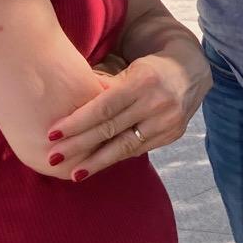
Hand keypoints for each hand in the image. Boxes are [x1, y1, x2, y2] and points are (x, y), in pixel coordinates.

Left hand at [44, 49, 208, 181]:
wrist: (191, 72)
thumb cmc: (148, 69)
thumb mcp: (128, 69)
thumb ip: (104, 86)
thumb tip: (67, 105)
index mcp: (143, 81)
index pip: (104, 107)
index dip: (76, 123)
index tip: (52, 135)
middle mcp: (157, 103)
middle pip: (111, 129)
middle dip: (79, 146)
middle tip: (53, 158)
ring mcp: (168, 122)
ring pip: (125, 147)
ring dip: (97, 162)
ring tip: (75, 173)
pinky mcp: (173, 135)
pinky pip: (139, 149)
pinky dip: (117, 157)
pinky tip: (99, 164)